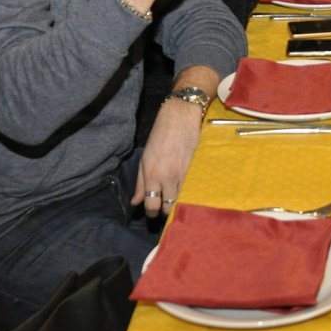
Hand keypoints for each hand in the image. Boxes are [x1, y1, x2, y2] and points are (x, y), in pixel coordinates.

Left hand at [132, 96, 202, 217]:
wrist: (180, 116)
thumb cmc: (160, 134)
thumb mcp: (145, 158)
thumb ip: (140, 182)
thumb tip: (135, 202)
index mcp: (152, 174)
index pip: (151, 205)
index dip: (152, 213)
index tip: (152, 214)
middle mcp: (167, 177)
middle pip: (168, 207)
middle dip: (165, 211)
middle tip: (163, 208)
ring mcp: (183, 174)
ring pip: (181, 200)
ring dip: (177, 203)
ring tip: (174, 200)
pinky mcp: (195, 169)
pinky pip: (191, 189)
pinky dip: (187, 193)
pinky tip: (184, 190)